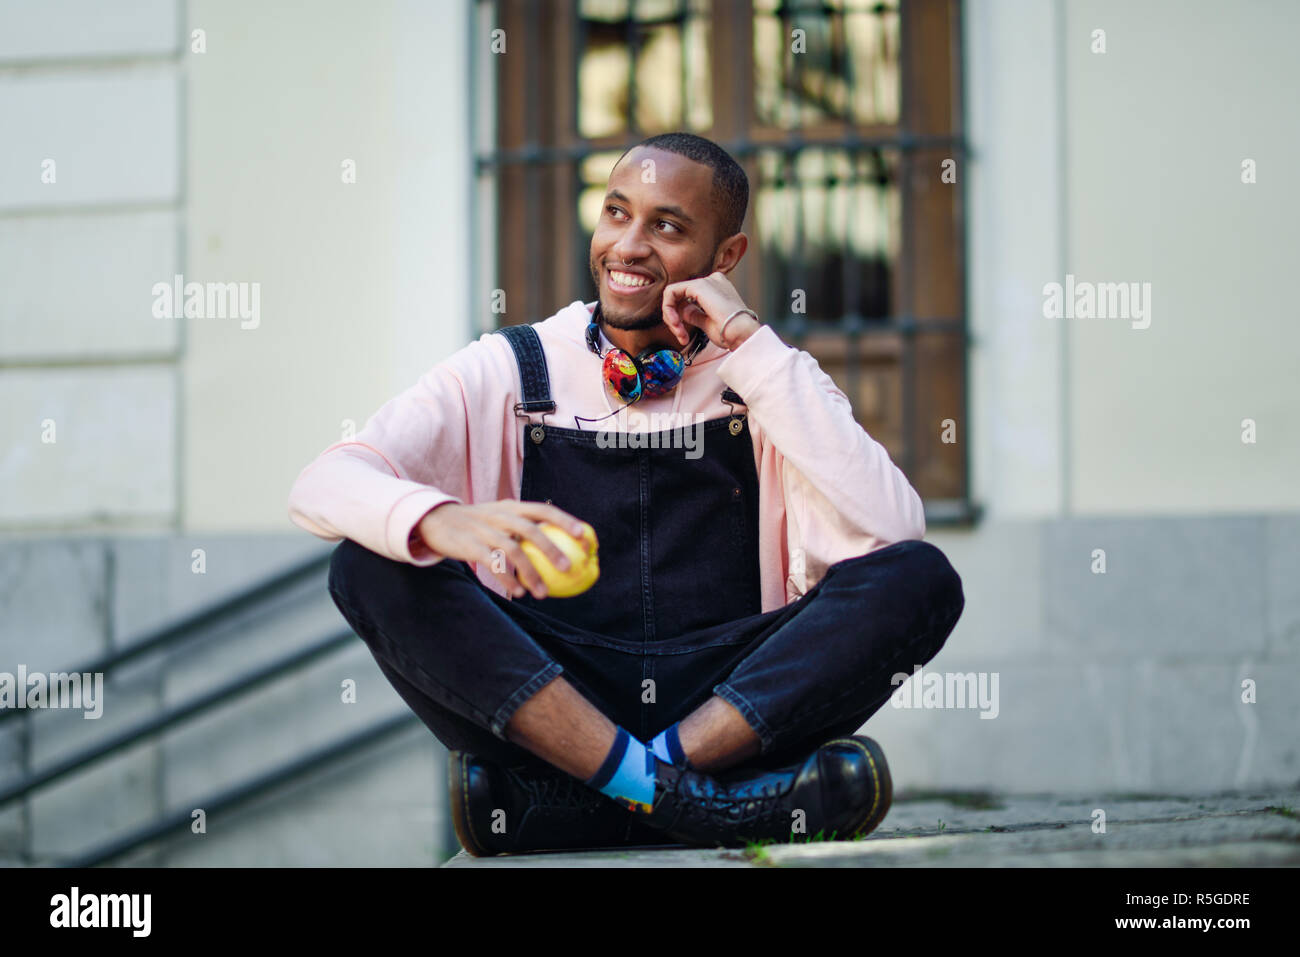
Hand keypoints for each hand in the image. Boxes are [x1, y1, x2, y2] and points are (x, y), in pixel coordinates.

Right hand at [415, 500, 588, 598]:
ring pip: (513, 551)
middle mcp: (500, 515)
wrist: (436, 520)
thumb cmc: (477, 523)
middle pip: (531, 530)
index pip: (544, 510)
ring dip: (530, 573)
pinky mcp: (470, 546)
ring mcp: (484, 530)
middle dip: (552, 549)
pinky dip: (507, 579)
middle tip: (568, 568)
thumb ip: (523, 527)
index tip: (585, 537)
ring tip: (542, 593)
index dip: (566, 521)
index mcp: (511, 506)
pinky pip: (493, 564)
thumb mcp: (500, 517)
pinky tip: (519, 592)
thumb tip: (557, 546)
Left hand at [660, 270, 760, 350]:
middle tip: (680, 335)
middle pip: (680, 295)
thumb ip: (694, 314)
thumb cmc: (730, 332)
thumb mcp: (708, 323)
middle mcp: (712, 281)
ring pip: (673, 294)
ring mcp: (706, 281)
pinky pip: (671, 292)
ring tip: (679, 333)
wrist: (741, 333)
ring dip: (670, 316)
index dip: (679, 316)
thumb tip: (682, 312)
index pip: (689, 297)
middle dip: (673, 318)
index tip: (683, 335)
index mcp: (717, 288)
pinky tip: (676, 324)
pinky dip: (668, 309)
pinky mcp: (698, 285)